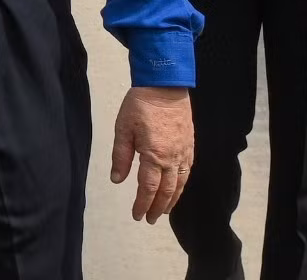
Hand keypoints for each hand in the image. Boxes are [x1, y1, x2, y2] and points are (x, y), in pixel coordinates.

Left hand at [110, 86, 193, 223]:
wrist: (165, 86)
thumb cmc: (140, 105)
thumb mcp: (123, 129)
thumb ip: (120, 156)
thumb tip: (117, 180)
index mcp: (154, 155)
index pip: (148, 188)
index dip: (143, 204)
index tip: (137, 215)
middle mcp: (172, 158)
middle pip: (166, 190)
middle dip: (158, 207)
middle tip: (150, 219)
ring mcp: (183, 152)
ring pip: (180, 184)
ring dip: (172, 200)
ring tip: (163, 210)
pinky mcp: (190, 145)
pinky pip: (187, 171)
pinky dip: (182, 185)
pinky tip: (177, 188)